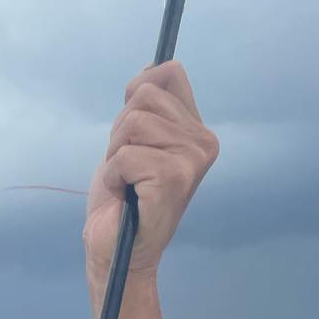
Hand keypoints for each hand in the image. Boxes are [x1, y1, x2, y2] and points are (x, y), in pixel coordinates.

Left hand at [84, 60, 218, 279]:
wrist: (116, 250)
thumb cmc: (123, 198)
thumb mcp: (131, 140)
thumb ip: (146, 105)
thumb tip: (152, 69)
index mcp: (197, 130)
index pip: (168, 73)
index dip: (136, 96)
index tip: (132, 133)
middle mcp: (203, 142)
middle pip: (144, 96)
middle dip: (121, 132)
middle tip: (128, 167)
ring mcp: (192, 160)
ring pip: (133, 124)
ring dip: (117, 155)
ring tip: (128, 181)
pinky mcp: (174, 179)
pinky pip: (125, 155)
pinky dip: (115, 175)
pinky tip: (126, 194)